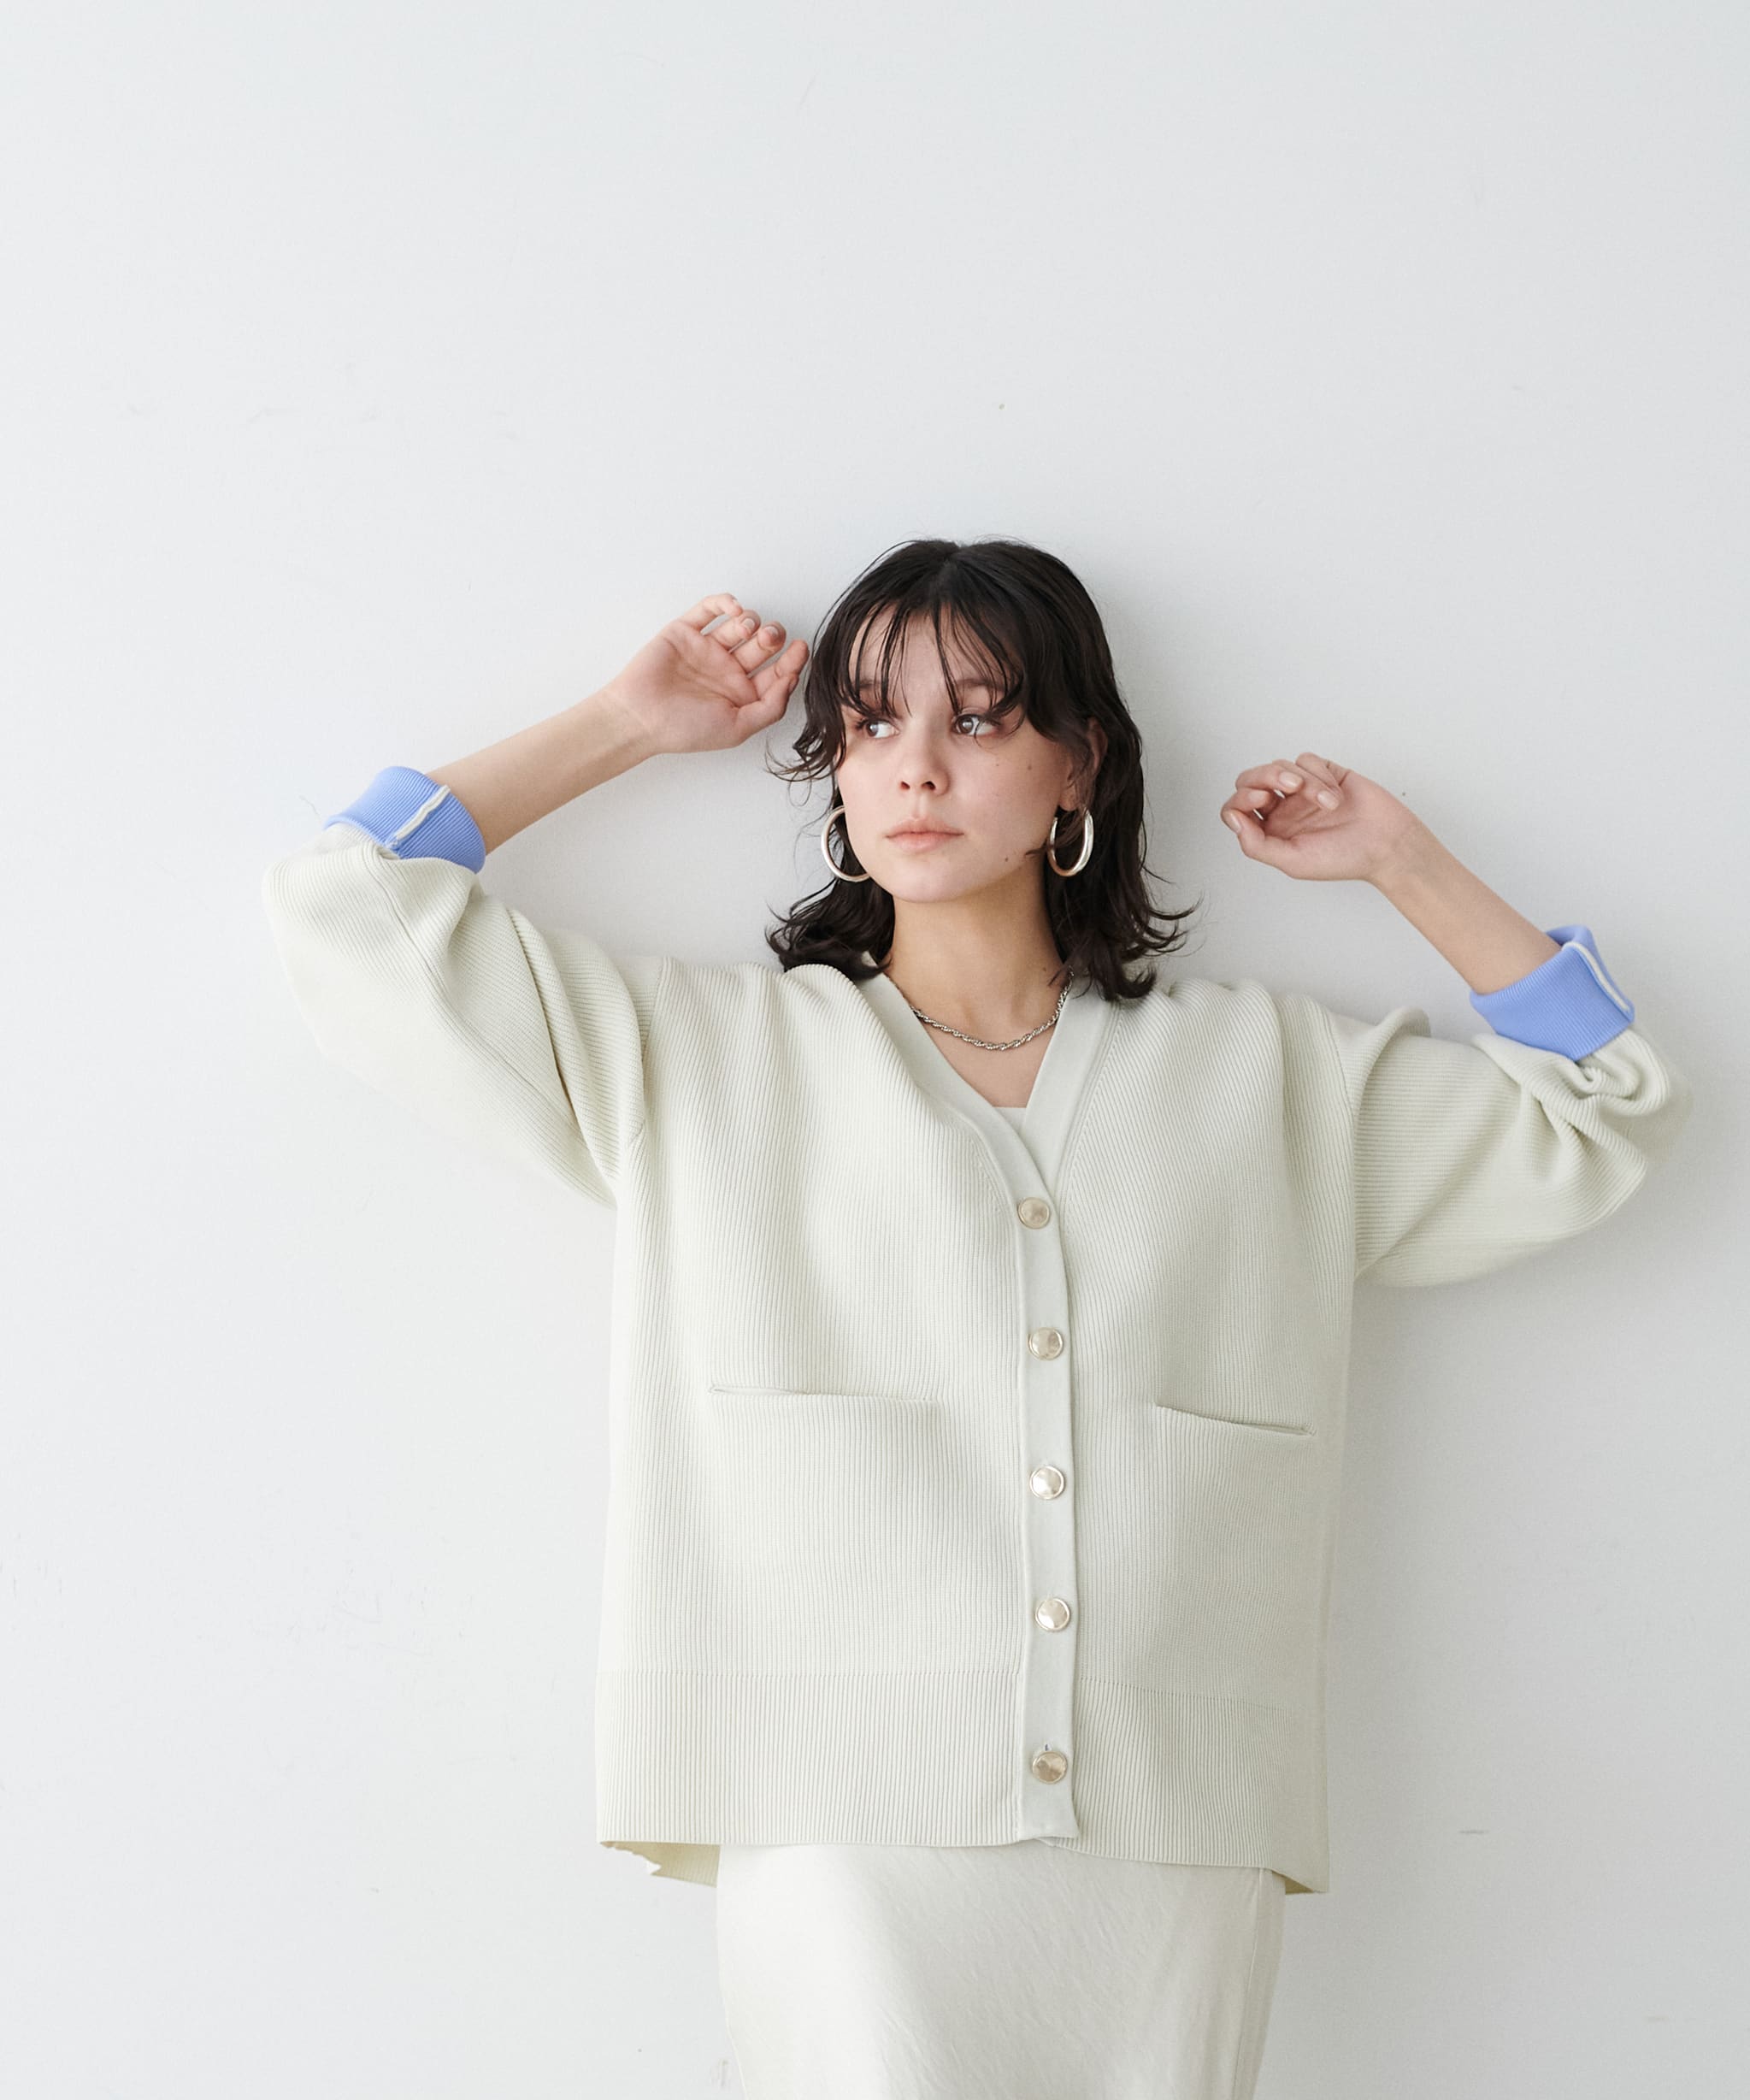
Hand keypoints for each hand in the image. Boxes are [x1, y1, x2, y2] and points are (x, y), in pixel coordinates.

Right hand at [599, 593, 809, 757]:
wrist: (640, 717)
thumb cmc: (684, 729)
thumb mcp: (737, 728)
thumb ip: (770, 708)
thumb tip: (791, 680)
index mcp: (742, 694)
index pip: (776, 672)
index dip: (792, 660)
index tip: (801, 649)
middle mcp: (727, 670)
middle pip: (762, 645)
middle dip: (773, 636)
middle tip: (770, 638)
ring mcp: (707, 649)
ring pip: (740, 625)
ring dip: (751, 620)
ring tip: (746, 628)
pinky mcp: (686, 631)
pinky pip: (710, 610)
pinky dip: (725, 603)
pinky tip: (734, 609)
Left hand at [1220, 752, 1430, 883]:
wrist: (1387, 844)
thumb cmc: (1344, 858)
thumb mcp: (1293, 861)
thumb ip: (1256, 844)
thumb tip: (1232, 819)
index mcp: (1270, 832)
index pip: (1238, 809)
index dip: (1240, 800)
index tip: (1260, 801)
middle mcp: (1282, 809)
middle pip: (1251, 780)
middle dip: (1264, 777)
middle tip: (1286, 786)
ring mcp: (1302, 790)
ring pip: (1280, 766)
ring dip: (1305, 782)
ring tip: (1327, 803)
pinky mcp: (1324, 773)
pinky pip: (1306, 760)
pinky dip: (1319, 775)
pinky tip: (1335, 794)